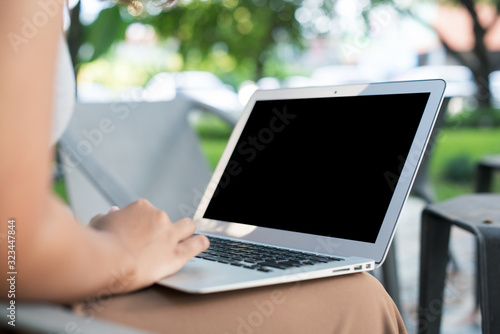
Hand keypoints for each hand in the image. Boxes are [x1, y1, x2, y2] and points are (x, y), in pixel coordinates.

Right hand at [89, 199, 208, 291]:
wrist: (106, 261)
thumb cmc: (98, 242)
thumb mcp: (98, 223)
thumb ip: (108, 217)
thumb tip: (112, 213)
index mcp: (141, 207)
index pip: (145, 212)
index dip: (140, 224)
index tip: (134, 234)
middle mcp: (158, 216)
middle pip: (165, 219)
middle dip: (162, 227)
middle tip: (152, 241)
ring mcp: (169, 234)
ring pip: (187, 226)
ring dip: (186, 232)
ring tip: (183, 239)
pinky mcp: (176, 254)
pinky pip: (196, 245)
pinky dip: (200, 244)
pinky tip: (202, 244)